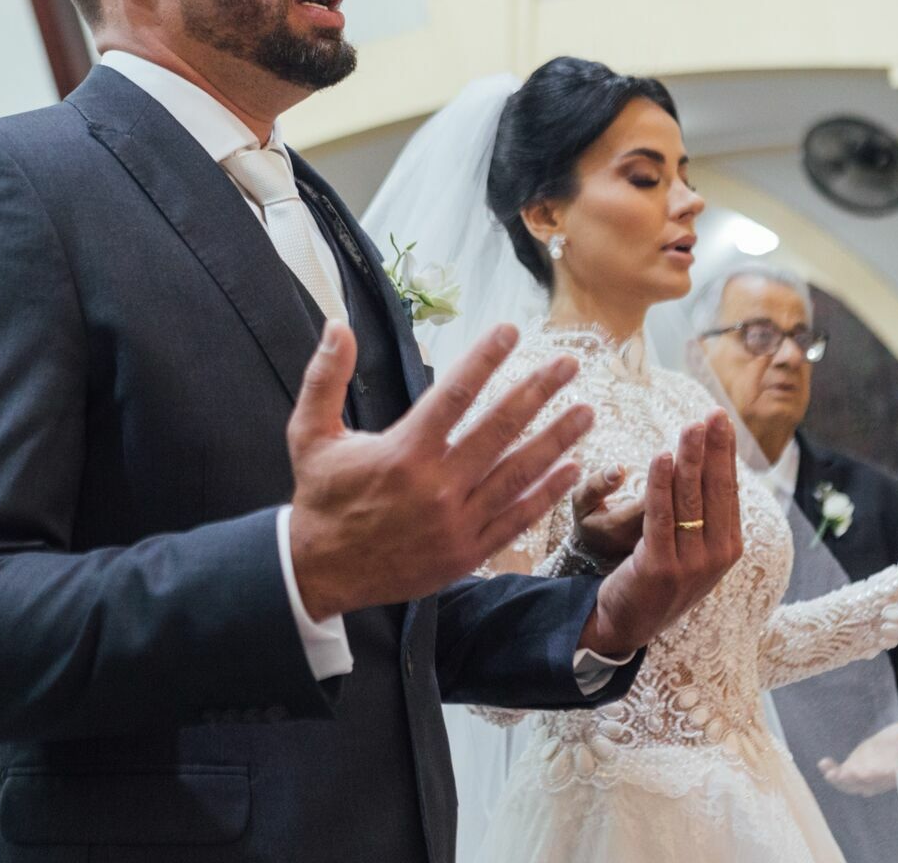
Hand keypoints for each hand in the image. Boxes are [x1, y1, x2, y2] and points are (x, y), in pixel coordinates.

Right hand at [288, 322, 594, 619]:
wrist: (320, 572)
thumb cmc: (320, 498)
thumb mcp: (310, 433)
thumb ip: (325, 377)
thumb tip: (338, 325)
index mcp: (403, 451)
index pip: (455, 393)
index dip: (486, 358)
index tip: (512, 331)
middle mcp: (437, 485)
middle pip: (499, 429)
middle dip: (538, 391)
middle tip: (569, 364)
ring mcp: (457, 522)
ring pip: (518, 474)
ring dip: (556, 440)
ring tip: (586, 411)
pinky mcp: (467, 552)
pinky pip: (516, 519)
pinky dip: (546, 494)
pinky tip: (572, 470)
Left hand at [578, 412, 743, 658]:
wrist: (627, 623)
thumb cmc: (659, 577)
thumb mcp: (693, 550)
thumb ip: (706, 516)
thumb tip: (714, 465)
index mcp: (728, 549)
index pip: (729, 490)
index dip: (725, 453)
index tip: (721, 419)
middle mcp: (715, 557)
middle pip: (714, 491)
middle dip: (712, 449)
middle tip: (710, 414)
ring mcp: (690, 565)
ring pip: (690, 500)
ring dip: (690, 459)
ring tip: (688, 428)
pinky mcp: (659, 568)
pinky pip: (661, 516)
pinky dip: (661, 484)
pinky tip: (661, 458)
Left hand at [818, 720, 897, 794]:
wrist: (890, 744)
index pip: (893, 777)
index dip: (886, 775)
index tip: (879, 771)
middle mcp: (880, 780)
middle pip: (870, 782)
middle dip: (859, 779)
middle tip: (850, 772)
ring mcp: (864, 778)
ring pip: (852, 783)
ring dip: (841, 780)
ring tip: (831, 772)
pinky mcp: (851, 772)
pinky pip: (840, 775)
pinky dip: (831, 771)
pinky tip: (823, 763)